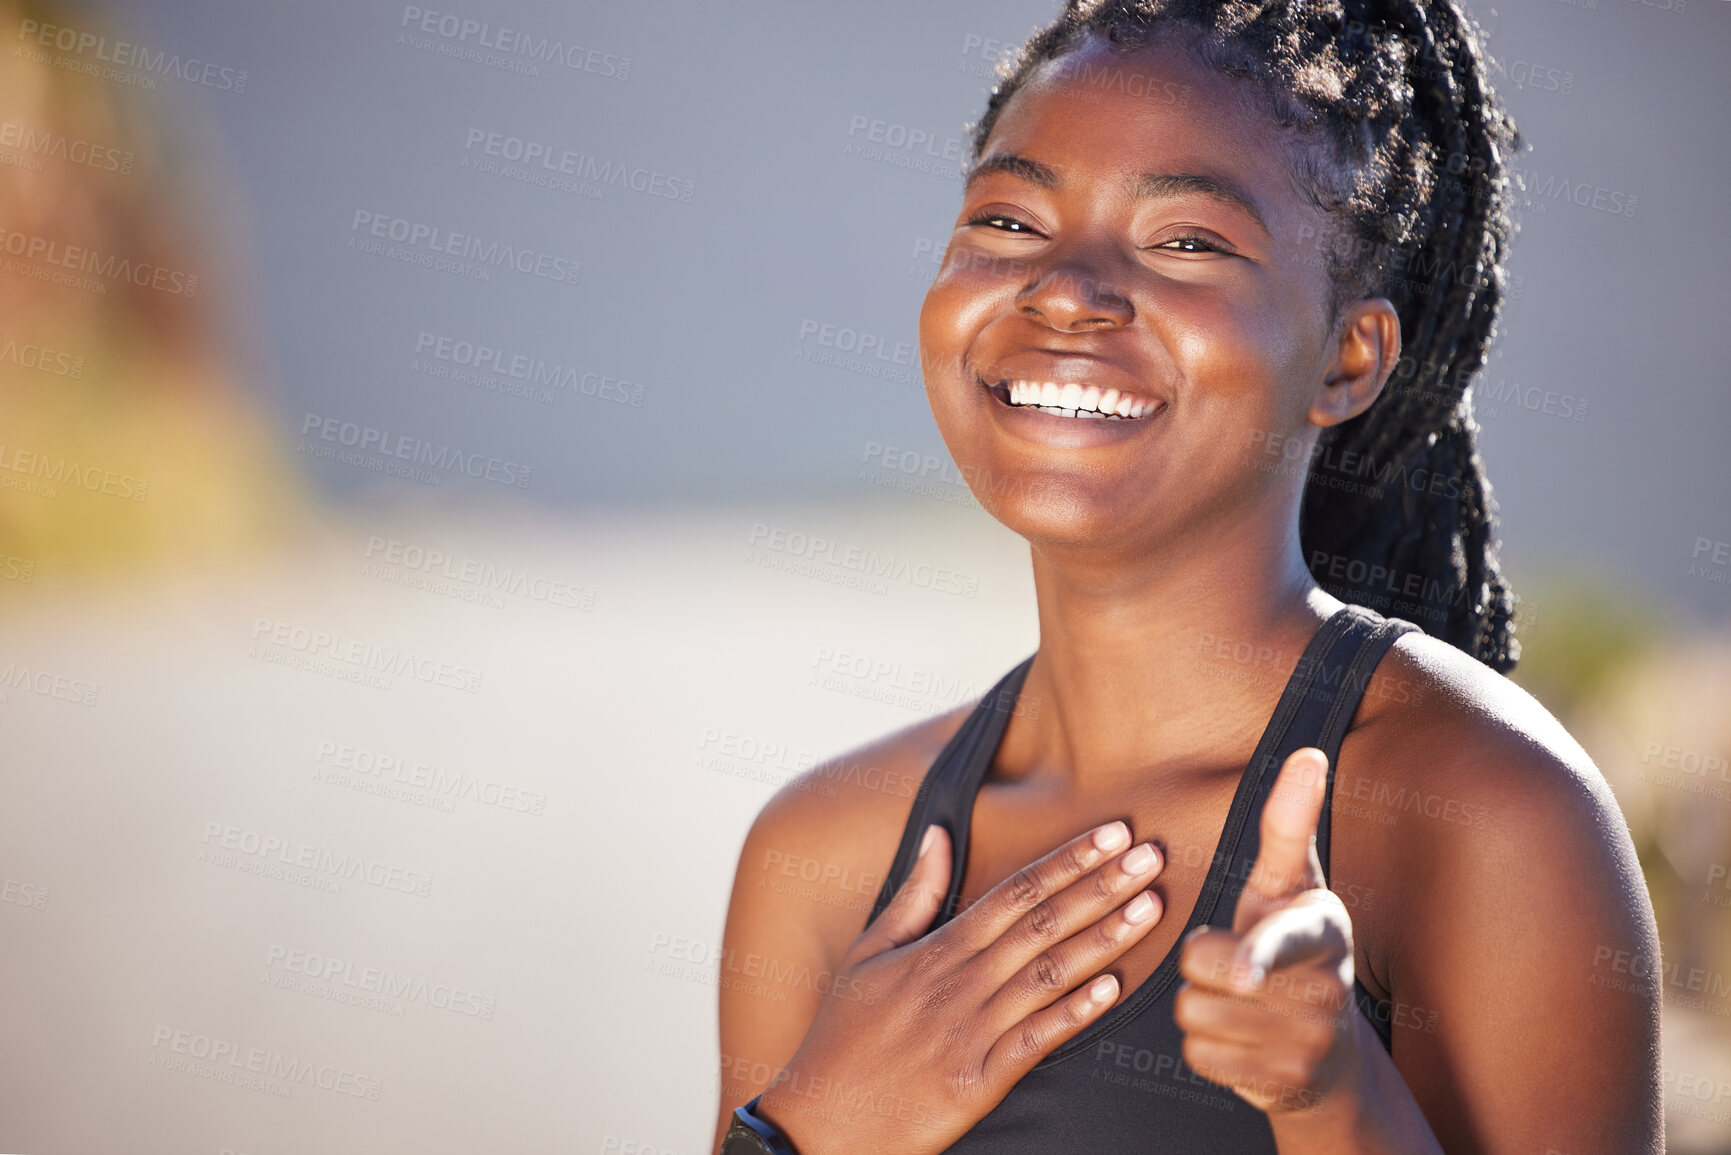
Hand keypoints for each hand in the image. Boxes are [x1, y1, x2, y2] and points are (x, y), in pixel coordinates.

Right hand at [754, 820, 1166, 1154]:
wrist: (821, 1121)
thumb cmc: (843, 1035)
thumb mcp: (867, 953)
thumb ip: (913, 894)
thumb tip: (939, 834)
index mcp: (936, 949)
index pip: (1014, 892)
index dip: (1067, 861)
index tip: (1110, 833)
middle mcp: (958, 983)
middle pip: (1042, 924)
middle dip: (1100, 886)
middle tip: (1151, 855)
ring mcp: (971, 1032)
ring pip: (1049, 975)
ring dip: (1104, 938)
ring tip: (1149, 906)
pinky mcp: (979, 1081)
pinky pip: (1036, 1040)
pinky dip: (1075, 1013)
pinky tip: (1114, 988)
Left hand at [1175, 747, 1364, 1117]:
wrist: (1324, 1049)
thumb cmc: (1289, 945)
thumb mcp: (1288, 884)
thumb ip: (1290, 823)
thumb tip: (1308, 753)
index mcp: (1324, 929)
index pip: (1282, 937)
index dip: (1256, 953)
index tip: (1244, 970)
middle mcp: (1328, 988)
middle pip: (1201, 966)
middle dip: (1202, 963)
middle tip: (1237, 966)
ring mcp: (1310, 1042)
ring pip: (1193, 1012)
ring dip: (1200, 1006)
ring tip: (1240, 1003)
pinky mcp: (1284, 1084)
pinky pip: (1198, 1056)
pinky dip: (1206, 1049)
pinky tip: (1241, 1042)